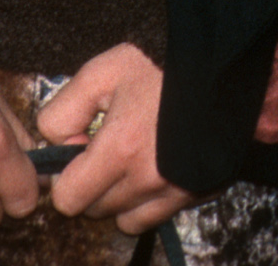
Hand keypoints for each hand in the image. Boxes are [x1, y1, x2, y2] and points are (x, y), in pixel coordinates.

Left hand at [35, 45, 190, 231]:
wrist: (219, 60)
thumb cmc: (158, 61)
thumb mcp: (102, 71)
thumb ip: (64, 112)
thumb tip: (57, 147)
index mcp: (120, 148)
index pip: (68, 198)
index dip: (67, 174)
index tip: (82, 148)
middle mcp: (146, 179)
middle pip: (96, 209)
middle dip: (94, 182)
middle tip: (109, 144)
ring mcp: (174, 191)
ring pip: (124, 218)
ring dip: (121, 195)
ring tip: (132, 156)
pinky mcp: (196, 193)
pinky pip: (156, 217)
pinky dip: (149, 200)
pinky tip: (154, 166)